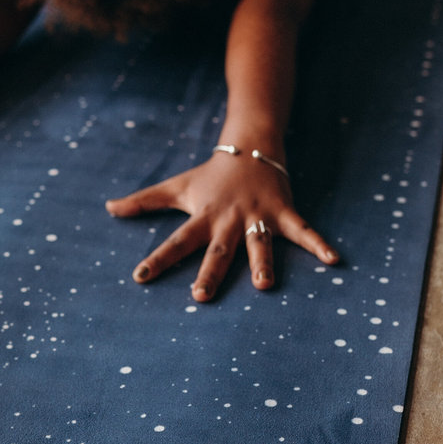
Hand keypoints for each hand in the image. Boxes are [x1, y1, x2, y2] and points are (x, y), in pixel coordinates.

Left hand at [105, 151, 338, 301]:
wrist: (250, 146)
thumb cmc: (211, 175)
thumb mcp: (176, 187)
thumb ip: (144, 201)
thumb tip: (108, 207)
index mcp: (203, 217)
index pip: (176, 241)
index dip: (158, 258)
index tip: (140, 277)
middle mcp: (228, 220)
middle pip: (217, 250)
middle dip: (209, 273)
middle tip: (200, 297)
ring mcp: (258, 216)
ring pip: (258, 243)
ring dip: (261, 262)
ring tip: (264, 286)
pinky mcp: (283, 212)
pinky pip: (302, 230)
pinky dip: (318, 244)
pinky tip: (334, 261)